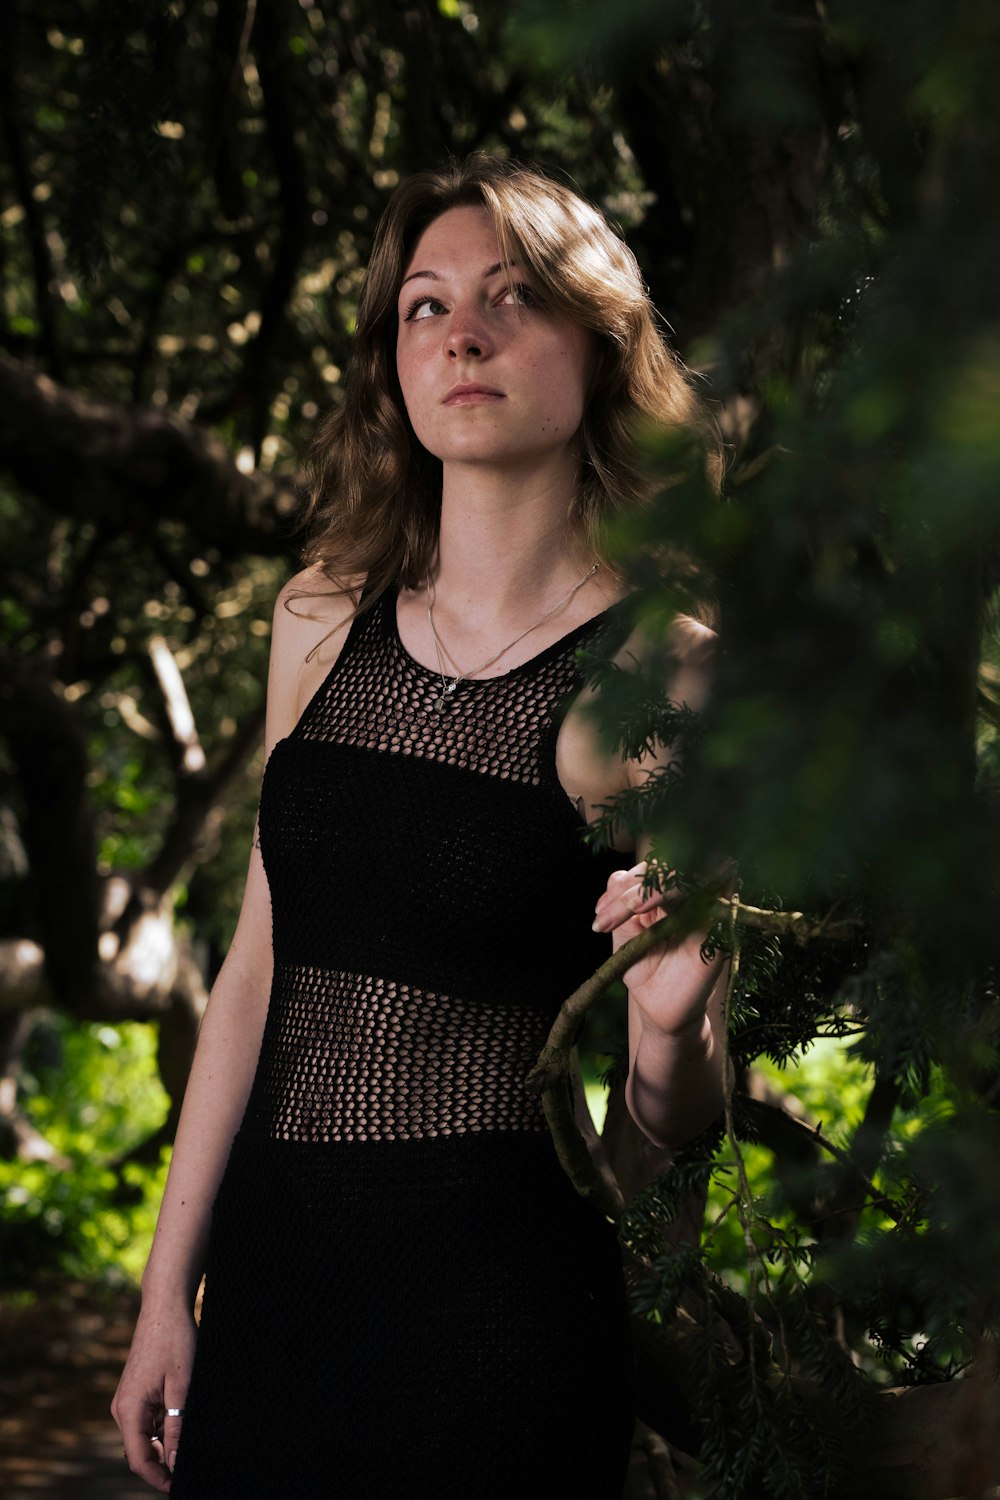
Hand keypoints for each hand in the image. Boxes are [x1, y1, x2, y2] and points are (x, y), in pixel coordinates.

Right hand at [112, 1305, 196, 1491]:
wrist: (164, 1307)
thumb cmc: (174, 1341)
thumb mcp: (181, 1387)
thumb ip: (176, 1427)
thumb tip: (174, 1463)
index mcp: (129, 1410)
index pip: (138, 1460)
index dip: (158, 1478)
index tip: (177, 1487)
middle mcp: (121, 1409)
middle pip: (140, 1451)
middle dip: (164, 1462)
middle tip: (190, 1464)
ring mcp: (126, 1401)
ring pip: (145, 1436)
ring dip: (165, 1442)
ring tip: (189, 1434)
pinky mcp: (134, 1393)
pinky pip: (147, 1420)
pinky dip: (163, 1426)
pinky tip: (182, 1416)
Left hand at [593, 862, 724, 1038]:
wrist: (661, 1010)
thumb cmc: (644, 970)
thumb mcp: (624, 935)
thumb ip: (619, 903)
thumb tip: (616, 875)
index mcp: (668, 892)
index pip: (652, 868)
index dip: (624, 883)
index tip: (599, 913)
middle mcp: (692, 896)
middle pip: (671, 866)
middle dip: (634, 887)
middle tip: (606, 917)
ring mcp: (710, 909)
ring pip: (692, 875)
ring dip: (659, 886)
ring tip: (633, 908)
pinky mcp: (723, 929)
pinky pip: (717, 902)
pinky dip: (689, 902)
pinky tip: (662, 915)